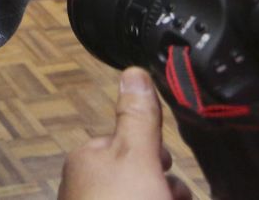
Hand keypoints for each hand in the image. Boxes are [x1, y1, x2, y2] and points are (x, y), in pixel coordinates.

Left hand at [58, 68, 191, 199]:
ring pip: (144, 194)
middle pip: (142, 175)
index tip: (168, 166)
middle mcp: (87, 185)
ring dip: (166, 196)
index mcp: (88, 158)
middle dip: (165, 184)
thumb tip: (134, 72)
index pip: (130, 144)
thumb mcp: (134, 157)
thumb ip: (137, 119)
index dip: (156, 154)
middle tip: (171, 194)